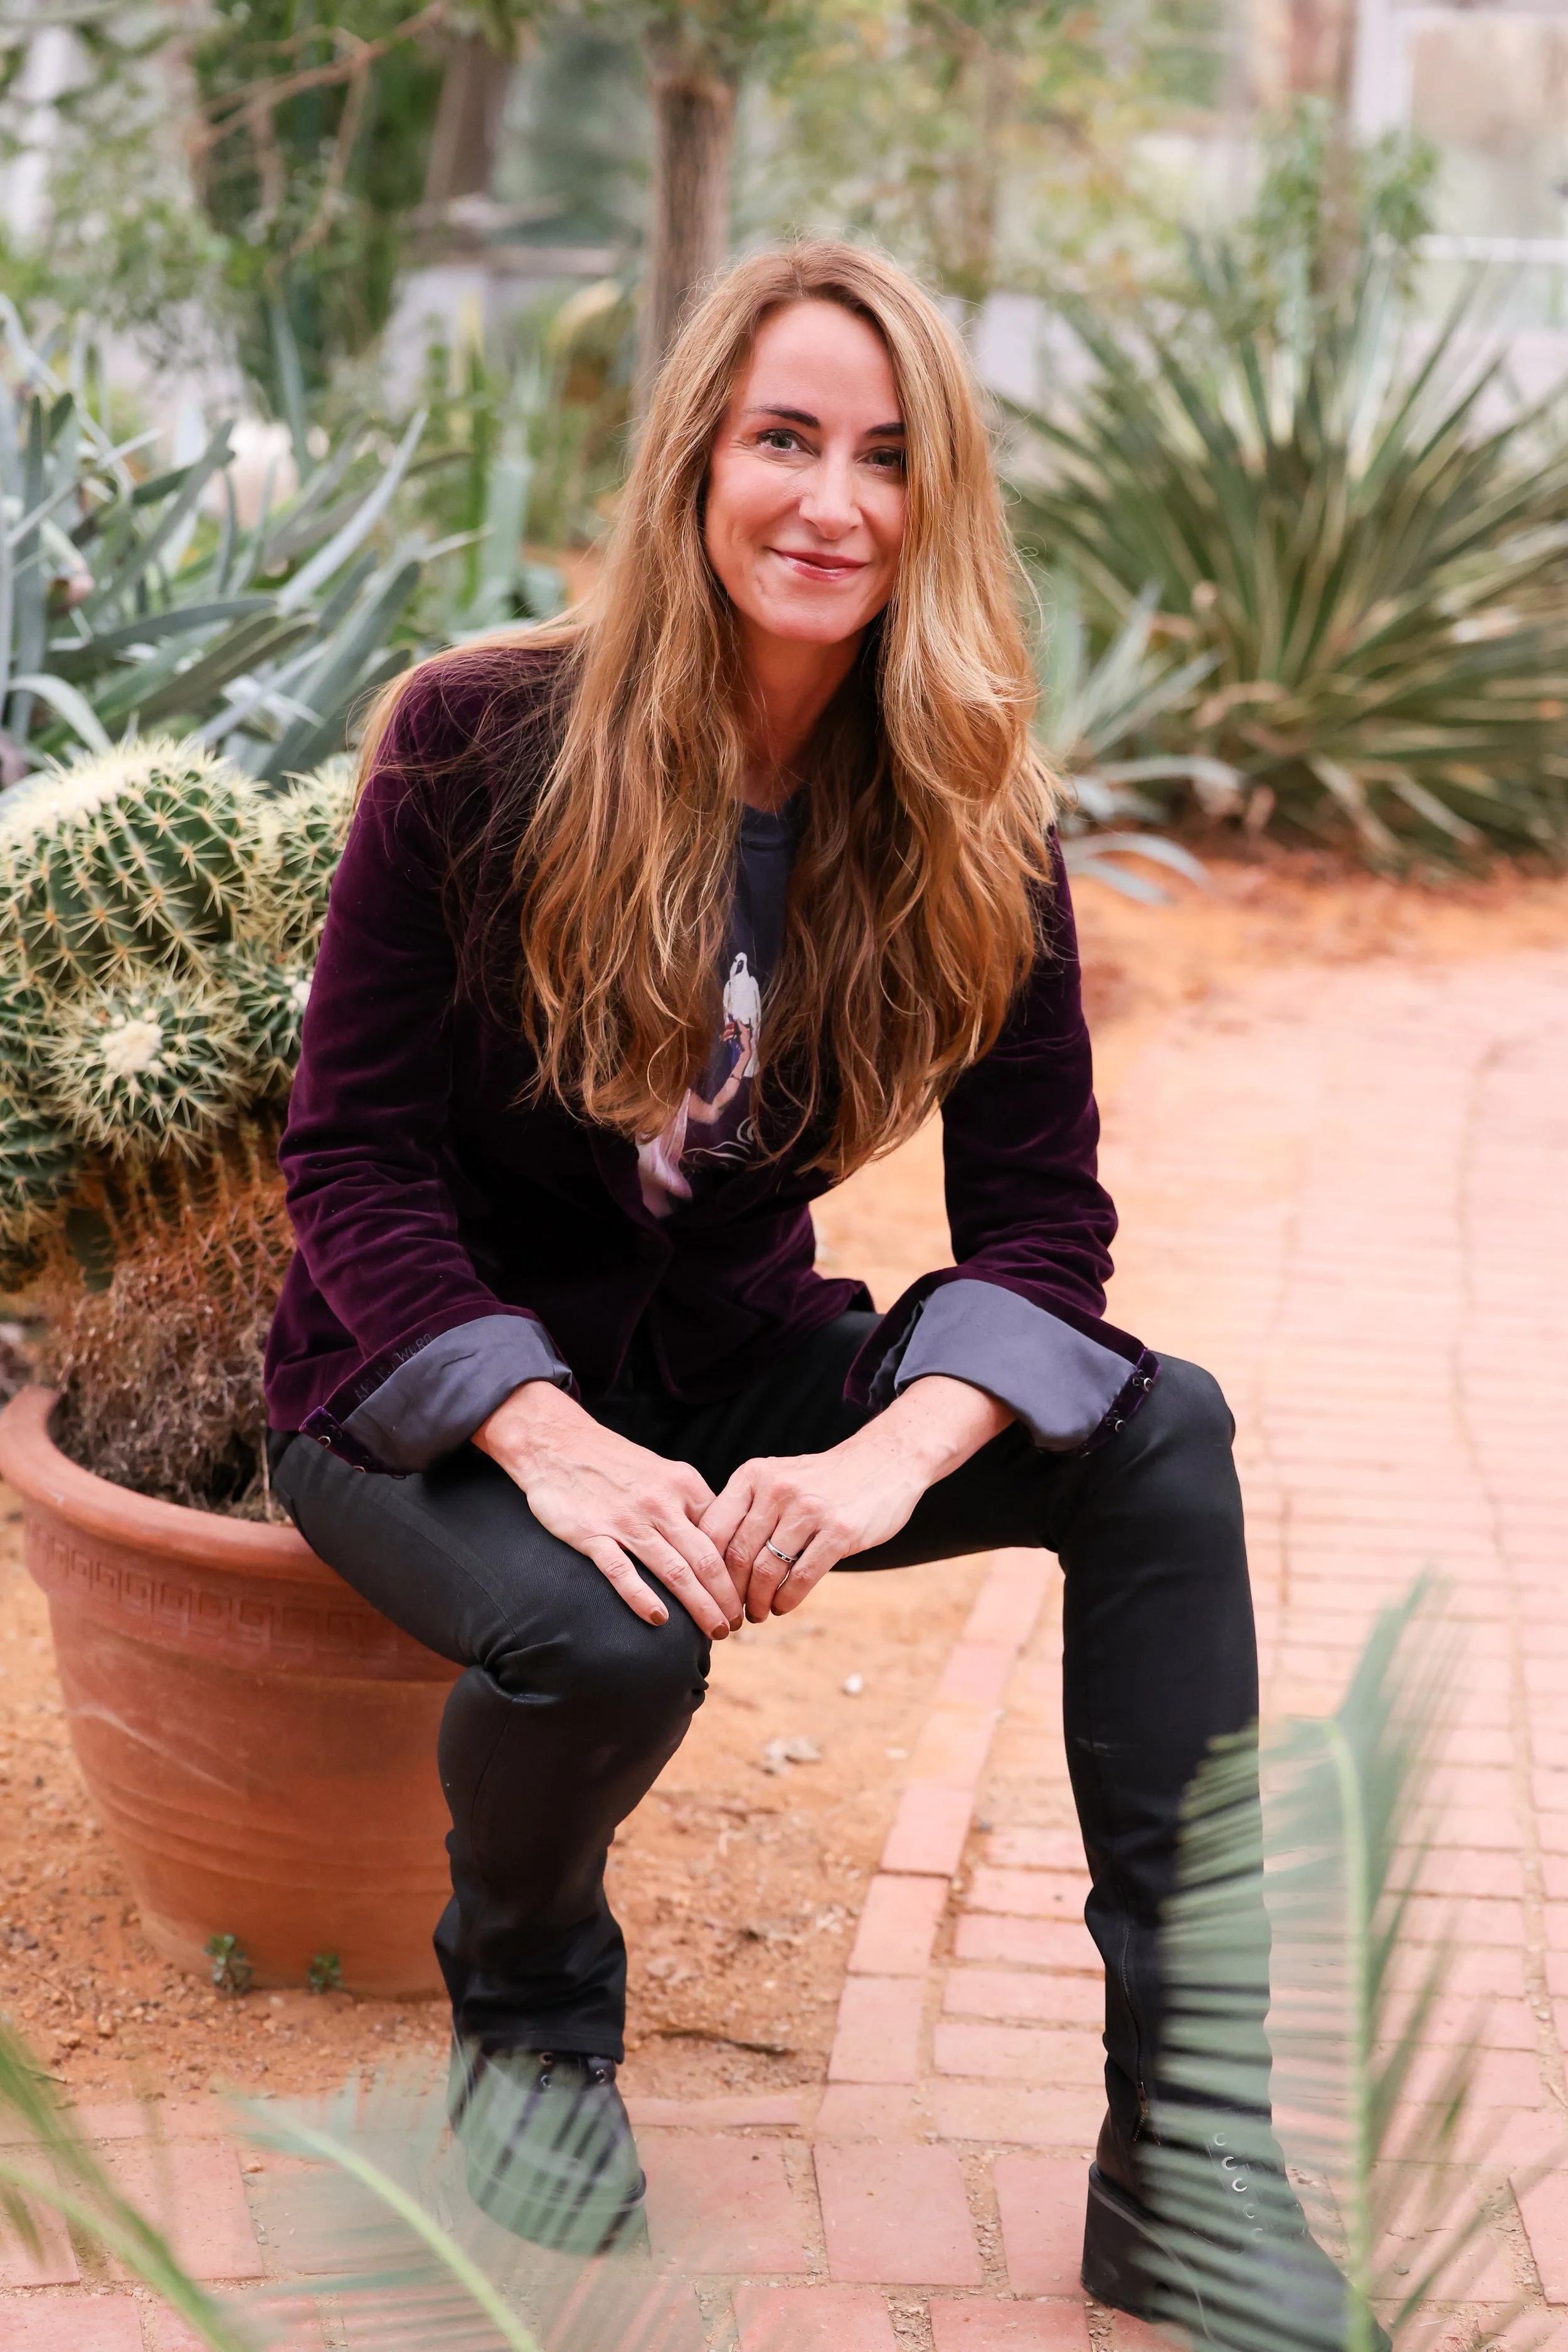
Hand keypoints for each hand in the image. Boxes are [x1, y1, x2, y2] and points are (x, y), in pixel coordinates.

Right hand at [474, 1382, 741, 1637]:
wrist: (558, 1442)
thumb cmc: (616, 1464)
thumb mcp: (665, 1473)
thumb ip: (691, 1506)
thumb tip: (721, 1546)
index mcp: (684, 1485)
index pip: (724, 1535)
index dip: (739, 1570)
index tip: (747, 1595)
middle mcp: (661, 1502)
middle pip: (706, 1559)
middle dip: (726, 1597)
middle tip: (736, 1624)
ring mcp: (626, 1519)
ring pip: (673, 1570)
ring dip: (698, 1605)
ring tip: (714, 1632)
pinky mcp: (592, 1533)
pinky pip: (621, 1572)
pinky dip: (642, 1597)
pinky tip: (659, 1620)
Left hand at [699, 1376, 1012, 1620]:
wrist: (884, 1461)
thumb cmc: (823, 1481)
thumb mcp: (777, 1478)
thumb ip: (747, 1509)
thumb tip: (710, 1561)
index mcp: (753, 1475)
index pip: (714, 1530)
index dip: (706, 1570)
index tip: (707, 1593)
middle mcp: (777, 1489)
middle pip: (738, 1555)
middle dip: (731, 1594)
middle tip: (731, 1613)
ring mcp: (809, 1509)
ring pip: (767, 1570)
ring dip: (758, 1602)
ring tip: (758, 1613)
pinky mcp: (839, 1531)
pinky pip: (802, 1577)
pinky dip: (787, 1600)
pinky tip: (783, 1606)